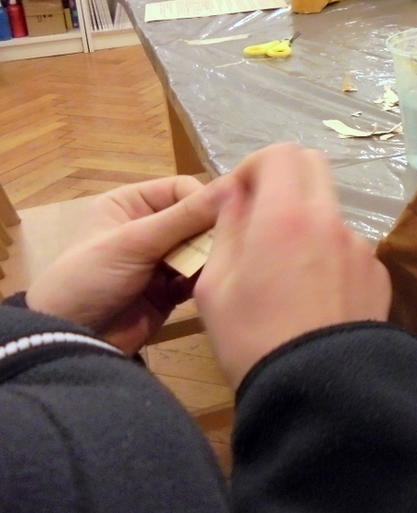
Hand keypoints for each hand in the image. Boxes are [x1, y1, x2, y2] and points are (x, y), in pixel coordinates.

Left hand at [25, 176, 229, 354]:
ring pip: (200, 247)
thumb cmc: (92, 278)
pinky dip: (204, 279)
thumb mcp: (136, 241)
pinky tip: (209, 285)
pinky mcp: (168, 288)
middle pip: (195, 218)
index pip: (182, 189)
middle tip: (227, 246)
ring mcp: (158, 259)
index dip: (204, 201)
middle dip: (210, 232)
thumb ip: (186, 215)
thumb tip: (236, 184)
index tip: (224, 219)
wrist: (71, 341)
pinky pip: (198, 275)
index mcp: (129, 203)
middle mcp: (146, 226)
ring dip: (209, 256)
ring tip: (219, 267)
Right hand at [194, 143, 391, 387]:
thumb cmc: (252, 339)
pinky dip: (330, 259)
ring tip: (287, 277)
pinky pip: (349, 250)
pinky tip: (316, 302)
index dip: (254, 167)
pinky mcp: (379, 274)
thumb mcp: (214, 286)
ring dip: (307, 225)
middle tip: (261, 220)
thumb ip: (226, 228)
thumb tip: (235, 194)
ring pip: (331, 212)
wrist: (321, 391)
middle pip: (313, 167)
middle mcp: (330, 220)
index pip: (280, 153)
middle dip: (284, 181)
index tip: (239, 199)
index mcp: (286, 214)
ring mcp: (361, 247)